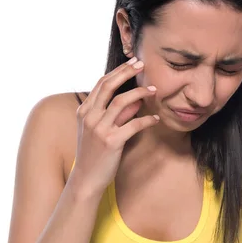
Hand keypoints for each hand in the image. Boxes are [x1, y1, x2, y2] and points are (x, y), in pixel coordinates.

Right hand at [71, 57, 159, 195]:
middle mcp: (89, 117)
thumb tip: (136, 101)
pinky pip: (133, 125)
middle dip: (126, 72)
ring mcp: (99, 129)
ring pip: (121, 102)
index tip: (132, 63)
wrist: (86, 179)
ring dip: (139, 93)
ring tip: (154, 90)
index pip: (101, 84)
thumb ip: (115, 114)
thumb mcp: (99, 130)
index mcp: (84, 111)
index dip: (118, 71)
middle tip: (142, 65)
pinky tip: (156, 118)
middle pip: (108, 86)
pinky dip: (147, 119)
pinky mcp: (111, 141)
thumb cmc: (94, 153)